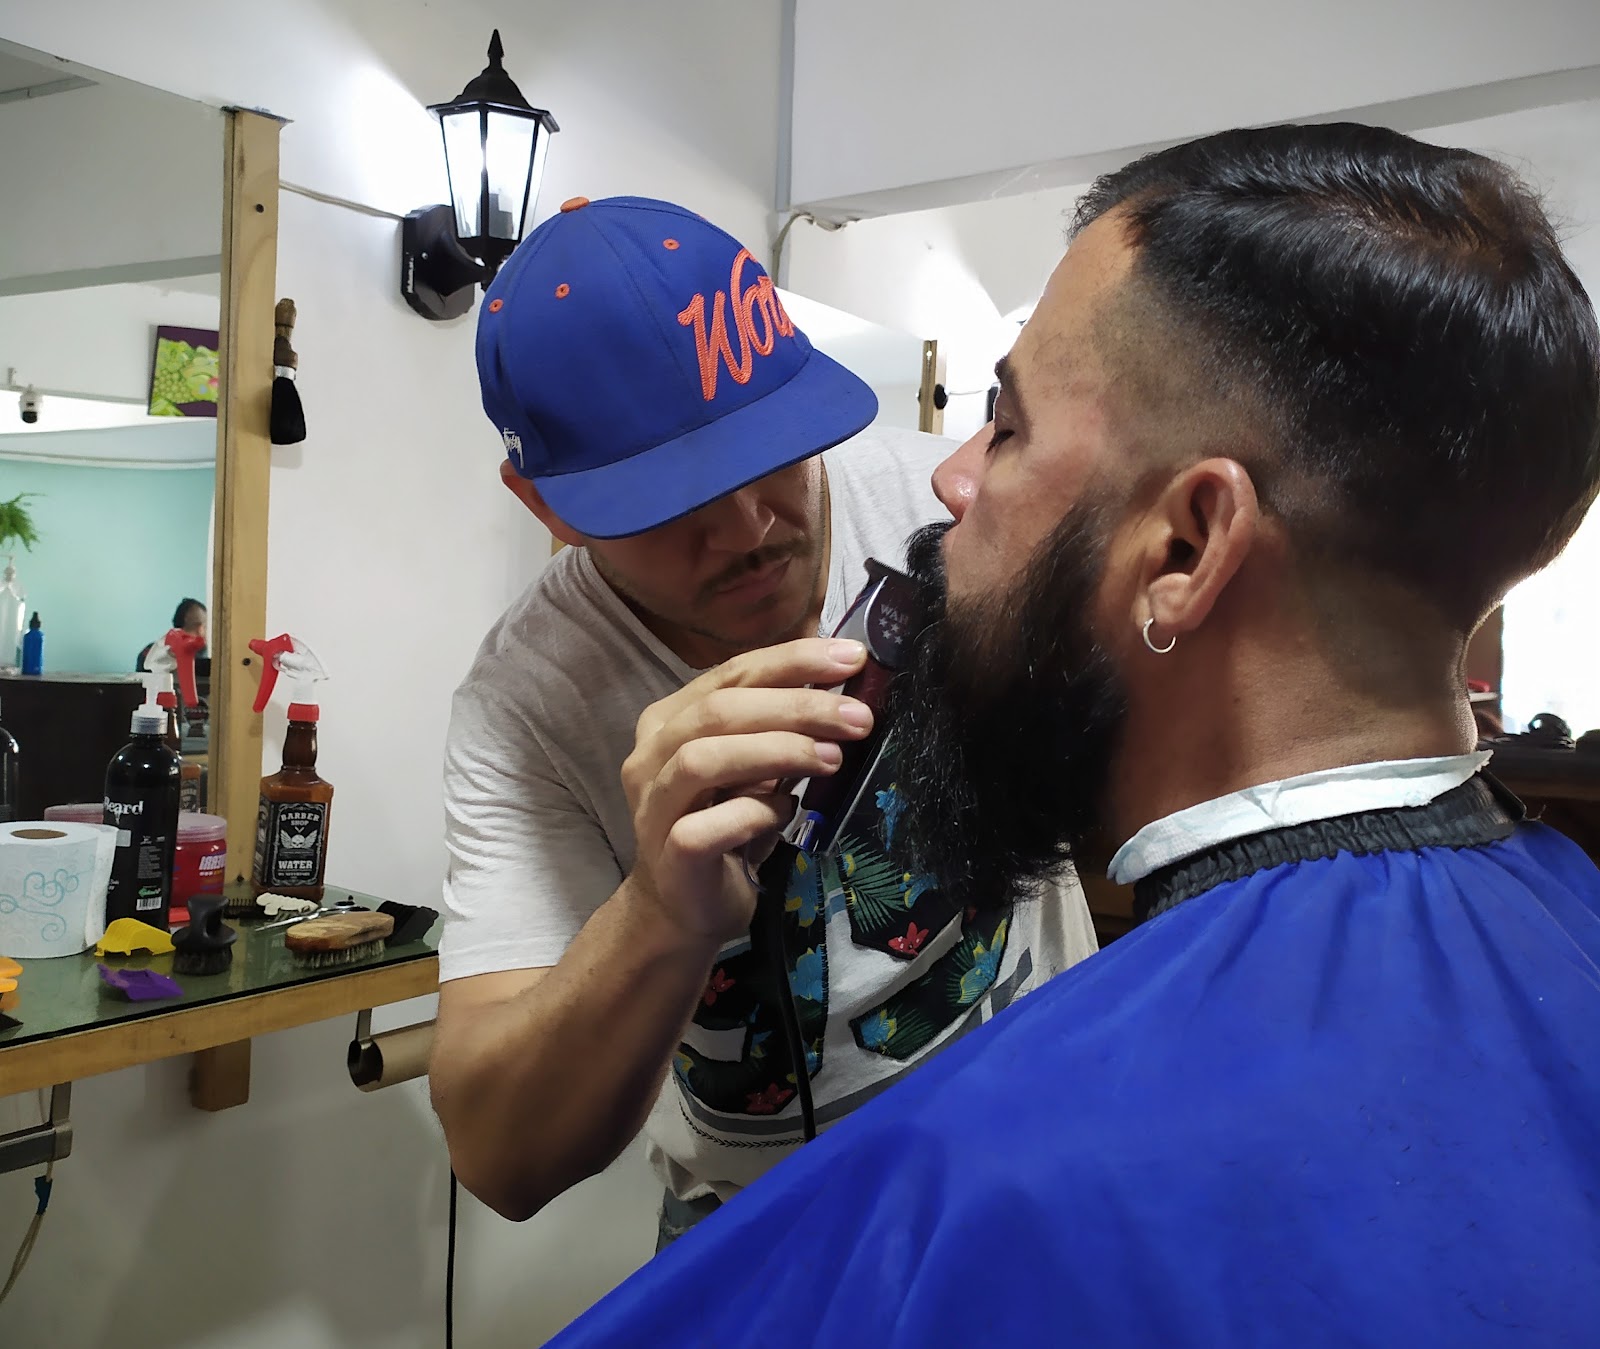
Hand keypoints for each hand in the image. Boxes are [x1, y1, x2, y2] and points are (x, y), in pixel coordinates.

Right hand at [621, 638, 874, 943]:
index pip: (732, 672)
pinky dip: (751, 814)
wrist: (683, 908)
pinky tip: (787, 813)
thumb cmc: (726, 827)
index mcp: (671, 719)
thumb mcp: (758, 768)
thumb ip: (782, 729)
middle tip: (858, 717)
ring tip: (832, 758)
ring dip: (775, 751)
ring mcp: (653, 805)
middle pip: (719, 709)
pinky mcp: (667, 854)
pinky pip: (703, 828)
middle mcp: (651, 754)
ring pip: (701, 759)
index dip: (792, 661)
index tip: (852, 659)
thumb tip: (848, 689)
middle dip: (796, 706)